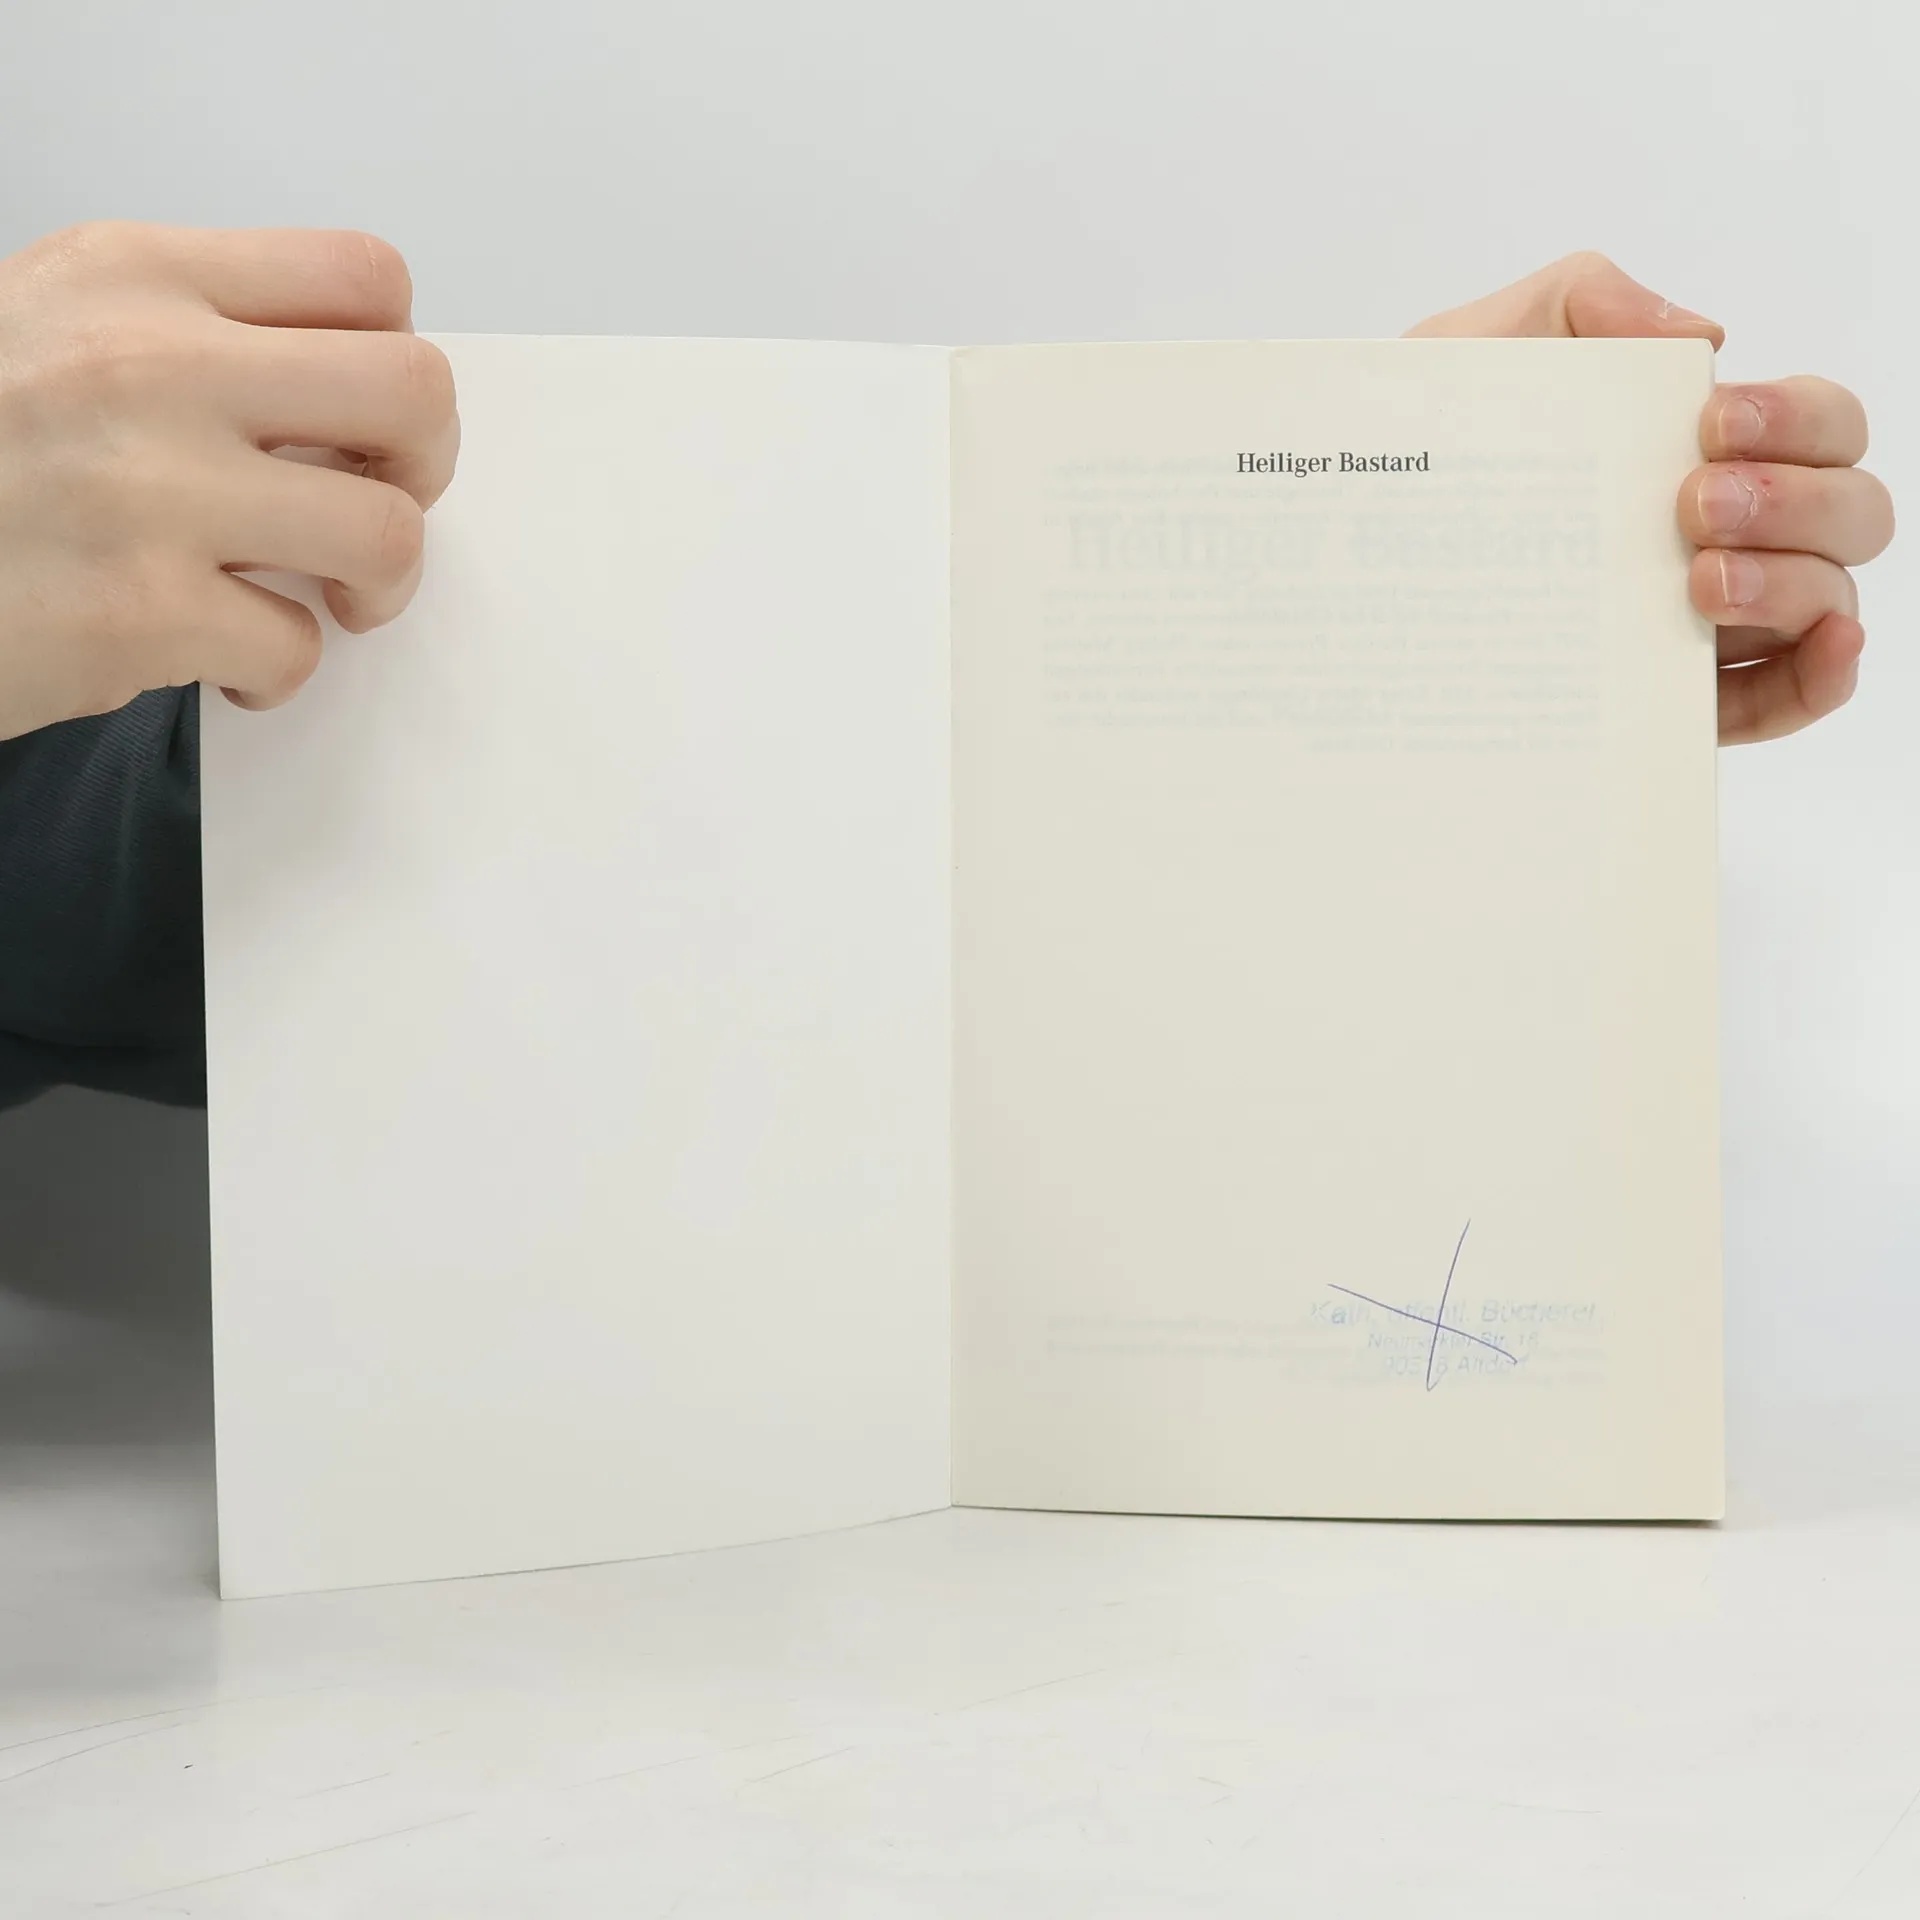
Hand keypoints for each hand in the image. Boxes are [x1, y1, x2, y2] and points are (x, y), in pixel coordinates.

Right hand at [0, 222, 458, 741]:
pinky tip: (225, 662)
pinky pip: (297, 647)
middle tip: (375, 507)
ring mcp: (149, 487)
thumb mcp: (52, 329)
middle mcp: (150, 362)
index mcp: (137, 277)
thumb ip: (192, 337)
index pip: (364, 278)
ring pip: (386, 532)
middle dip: (425, 469)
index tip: (363, 421)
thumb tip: (338, 396)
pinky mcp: (139, 610)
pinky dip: (277, 671)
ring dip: (378, 585)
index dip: (395, 360)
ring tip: (323, 599)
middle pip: (416, 393)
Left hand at [1407, 253, 1893, 744]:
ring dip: (1791, 582)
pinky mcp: (1677, 702)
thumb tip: (1701, 336)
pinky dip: (1823, 674)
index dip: (1796, 418)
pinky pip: (1787, 699)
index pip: (1816, 422)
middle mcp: (1730, 531)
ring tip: (1698, 581)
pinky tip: (1823, 644)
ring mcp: (1710, 620)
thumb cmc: (1428, 449)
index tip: (1709, 421)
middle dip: (1795, 500)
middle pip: (1848, 510)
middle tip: (1692, 506)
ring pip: (1826, 598)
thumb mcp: (1485, 352)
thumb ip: (1584, 300)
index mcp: (1701, 449)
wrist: (1347, 541)